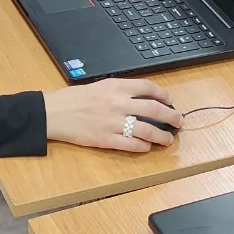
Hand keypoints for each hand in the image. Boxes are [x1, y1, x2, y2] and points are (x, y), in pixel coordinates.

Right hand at [44, 77, 181, 152]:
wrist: (54, 113)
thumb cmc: (74, 98)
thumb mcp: (98, 86)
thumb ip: (119, 90)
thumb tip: (141, 97)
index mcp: (116, 86)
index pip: (148, 88)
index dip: (164, 95)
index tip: (170, 101)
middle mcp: (118, 103)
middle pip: (154, 110)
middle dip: (171, 117)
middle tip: (179, 122)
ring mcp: (113, 122)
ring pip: (147, 130)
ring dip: (161, 136)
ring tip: (168, 140)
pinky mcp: (106, 139)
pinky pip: (131, 144)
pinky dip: (143, 147)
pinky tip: (147, 147)